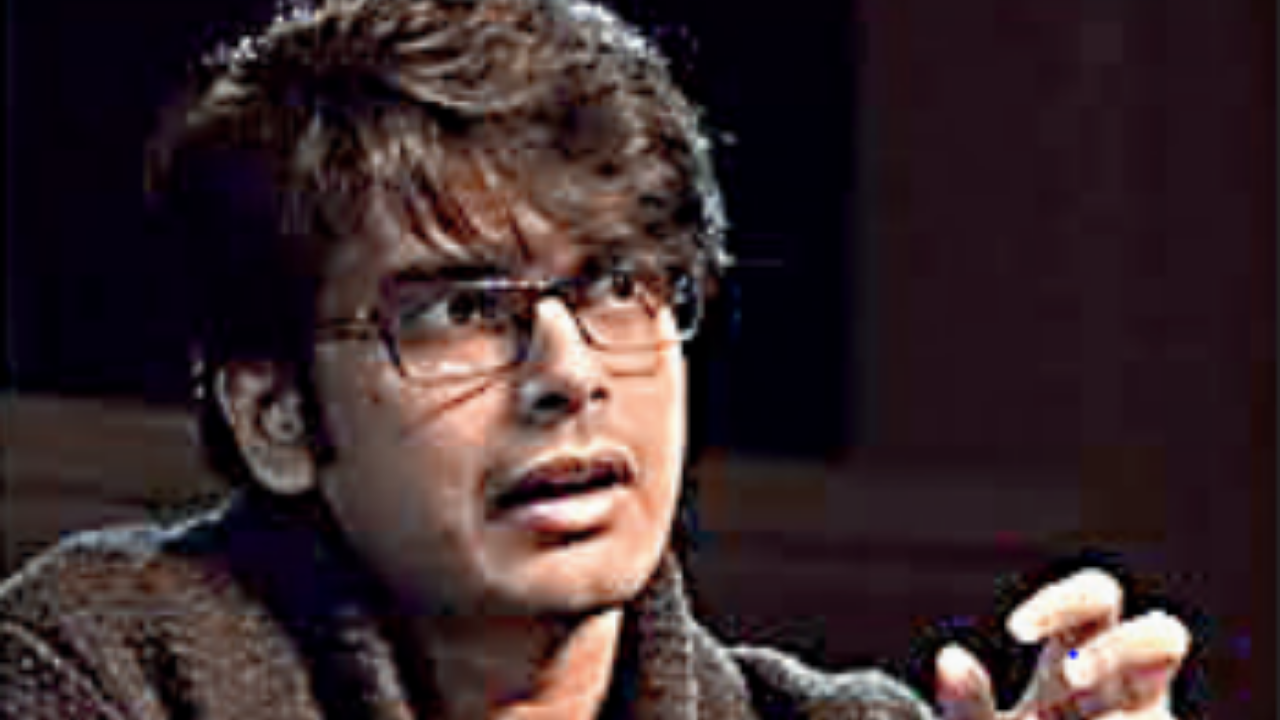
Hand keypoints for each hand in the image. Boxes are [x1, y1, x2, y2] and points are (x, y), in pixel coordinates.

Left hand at [935, 569, 1189, 719]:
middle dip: (1120, 649)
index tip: (1014, 630)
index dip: (1065, 602)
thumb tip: (951, 655)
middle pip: (1165, 634)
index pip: (1097, 597)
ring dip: (1131, 717)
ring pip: (1164, 715)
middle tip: (1071, 675)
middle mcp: (1129, 692)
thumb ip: (965, 702)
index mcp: (1080, 659)